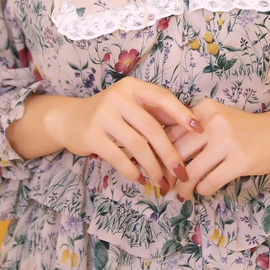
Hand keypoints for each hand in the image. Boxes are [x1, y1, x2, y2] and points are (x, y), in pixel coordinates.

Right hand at [43, 77, 203, 192]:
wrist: (69, 119)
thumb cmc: (110, 113)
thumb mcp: (132, 105)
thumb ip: (156, 113)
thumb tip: (189, 124)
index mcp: (132, 87)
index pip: (162, 97)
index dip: (181, 113)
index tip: (199, 129)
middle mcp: (117, 98)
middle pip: (151, 127)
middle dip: (169, 153)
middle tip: (182, 172)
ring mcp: (103, 116)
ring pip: (137, 145)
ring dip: (153, 167)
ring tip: (163, 183)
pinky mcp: (92, 136)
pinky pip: (119, 158)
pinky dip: (133, 172)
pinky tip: (142, 180)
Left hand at [164, 97, 269, 198]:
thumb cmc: (243, 128)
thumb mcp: (216, 118)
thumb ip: (192, 128)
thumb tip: (160, 149)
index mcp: (204, 108)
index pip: (171, 131)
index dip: (160, 151)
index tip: (154, 165)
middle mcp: (213, 122)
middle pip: (177, 152)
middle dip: (168, 172)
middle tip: (164, 184)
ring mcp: (227, 141)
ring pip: (192, 170)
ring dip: (183, 187)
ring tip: (181, 193)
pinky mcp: (239, 161)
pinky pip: (210, 181)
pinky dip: (202, 189)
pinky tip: (202, 190)